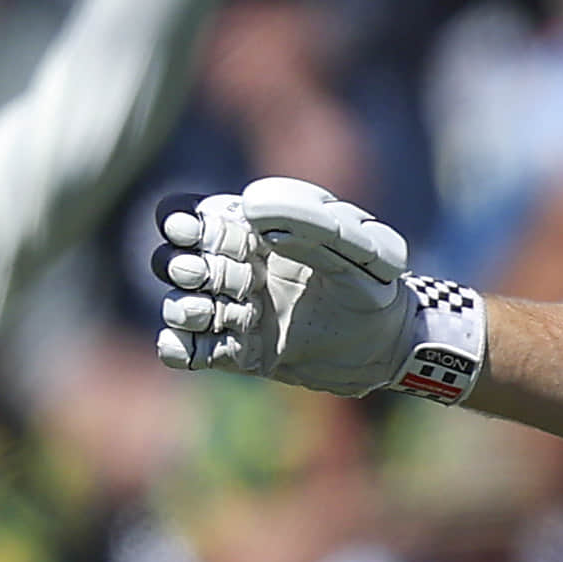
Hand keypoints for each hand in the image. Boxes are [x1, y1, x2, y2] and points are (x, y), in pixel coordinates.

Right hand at [153, 178, 417, 394]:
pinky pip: (183, 351)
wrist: (391, 346)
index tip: (194, 232)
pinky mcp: (237, 353)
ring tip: (227, 313)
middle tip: (224, 278)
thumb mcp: (361, 246)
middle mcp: (235, 271)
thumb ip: (313, 221)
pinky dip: (176, 349)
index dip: (178, 222)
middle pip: (170, 260)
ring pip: (177, 306)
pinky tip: (197, 347)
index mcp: (252, 235)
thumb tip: (251, 208)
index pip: (184, 216)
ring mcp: (233, 313)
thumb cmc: (378, 285)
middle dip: (182, 267)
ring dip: (185, 308)